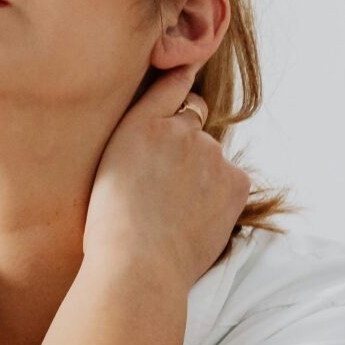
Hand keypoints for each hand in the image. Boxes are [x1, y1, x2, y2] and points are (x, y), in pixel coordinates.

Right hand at [83, 61, 251, 288]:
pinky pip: (229, 182)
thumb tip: (178, 79)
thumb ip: (142, 120)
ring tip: (172, 211)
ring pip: (211, 159)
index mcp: (143, 123)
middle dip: (183, 148)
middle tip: (158, 188)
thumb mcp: (108, 161)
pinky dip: (217, 197)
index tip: (186, 78)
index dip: (179, 89)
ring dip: (200, 176)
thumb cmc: (110, 223)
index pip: (173, 87)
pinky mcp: (236, 183)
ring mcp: (213, 155)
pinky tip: (192, 219)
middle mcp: (183, 129)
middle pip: (193, 129)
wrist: (137, 265)